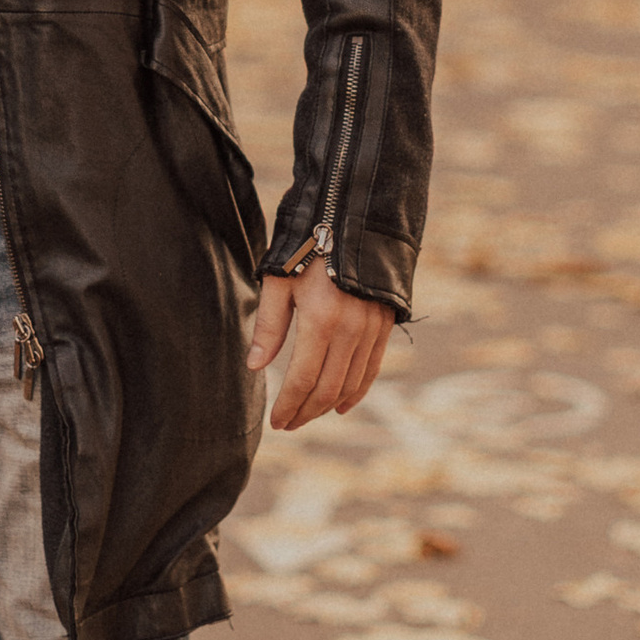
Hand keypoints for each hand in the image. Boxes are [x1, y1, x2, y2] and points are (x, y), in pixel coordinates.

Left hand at [248, 259, 392, 431]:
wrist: (356, 215)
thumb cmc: (308, 245)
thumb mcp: (279, 280)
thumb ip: (269, 327)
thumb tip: (255, 367)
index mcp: (320, 319)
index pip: (303, 379)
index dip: (289, 406)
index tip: (276, 422)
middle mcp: (350, 329)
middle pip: (328, 388)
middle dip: (306, 412)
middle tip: (288, 424)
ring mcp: (371, 328)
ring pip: (350, 383)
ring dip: (328, 406)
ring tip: (308, 415)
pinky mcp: (384, 324)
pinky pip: (371, 368)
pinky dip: (356, 391)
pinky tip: (340, 405)